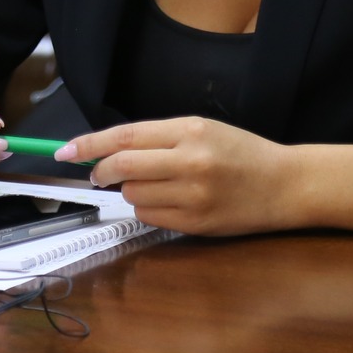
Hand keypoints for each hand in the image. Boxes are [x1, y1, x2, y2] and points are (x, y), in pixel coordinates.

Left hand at [57, 117, 352, 235]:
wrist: (286, 184)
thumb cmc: (243, 154)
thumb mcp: (204, 130)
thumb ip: (159, 138)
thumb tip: (109, 149)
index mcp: (190, 130)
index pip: (126, 136)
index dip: (90, 143)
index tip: (66, 151)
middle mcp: (190, 160)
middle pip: (122, 167)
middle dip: (100, 171)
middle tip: (96, 174)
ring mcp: (193, 194)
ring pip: (132, 194)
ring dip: (129, 191)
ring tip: (155, 185)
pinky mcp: (196, 222)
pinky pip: (150, 216)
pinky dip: (146, 208)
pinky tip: (168, 201)